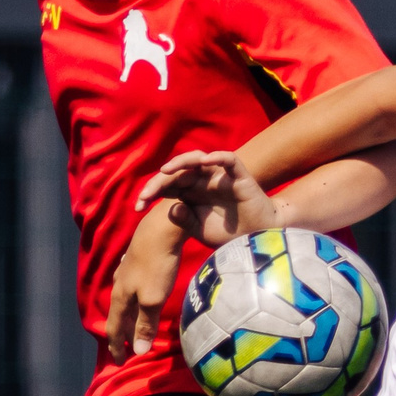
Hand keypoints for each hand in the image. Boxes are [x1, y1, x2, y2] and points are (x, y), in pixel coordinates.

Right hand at [106, 209, 190, 361]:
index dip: (117, 347)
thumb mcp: (154, 299)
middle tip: (126, 349)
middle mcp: (119, 285)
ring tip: (132, 325)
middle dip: (121, 333)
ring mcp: (126, 271)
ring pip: (123, 300)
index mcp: (121, 297)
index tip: (120, 362)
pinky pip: (130, 286)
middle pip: (118, 315)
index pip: (115, 328)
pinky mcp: (136, 260)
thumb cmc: (158, 266)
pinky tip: (135, 293)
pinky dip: (132, 299)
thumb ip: (145, 324)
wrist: (161, 229)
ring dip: (127, 316)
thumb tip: (138, 351)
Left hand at [134, 153, 282, 245]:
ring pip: (198, 160)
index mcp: (191, 194)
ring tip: (167, 170)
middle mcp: (202, 181)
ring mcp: (219, 177)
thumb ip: (185, 221)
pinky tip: (204, 161)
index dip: (150, 192)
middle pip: (177, 171)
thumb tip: (171, 208)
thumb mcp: (201, 231)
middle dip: (158, 181)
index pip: (166, 186)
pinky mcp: (239, 175)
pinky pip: (228, 159)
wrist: (257, 238)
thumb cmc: (229, 234)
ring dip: (181, 161)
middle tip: (146, 194)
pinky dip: (217, 157)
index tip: (137, 207)